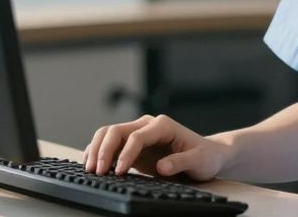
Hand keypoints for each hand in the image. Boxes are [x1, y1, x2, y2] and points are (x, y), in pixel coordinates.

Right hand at [84, 114, 230, 180]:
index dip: (125, 154)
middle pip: (116, 130)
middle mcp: (147, 125)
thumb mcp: (199, 161)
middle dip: (103, 150)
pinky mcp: (132, 145)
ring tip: (90, 170)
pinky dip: (99, 152)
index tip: (118, 172)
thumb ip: (181, 162)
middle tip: (96, 171)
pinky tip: (92, 165)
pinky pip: (110, 144)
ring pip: (109, 134)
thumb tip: (161, 166)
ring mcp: (138, 133)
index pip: (136, 136)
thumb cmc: (205, 157)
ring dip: (97, 150)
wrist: (207, 155)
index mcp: (162, 125)